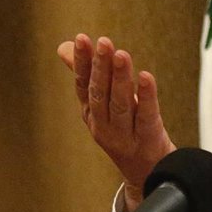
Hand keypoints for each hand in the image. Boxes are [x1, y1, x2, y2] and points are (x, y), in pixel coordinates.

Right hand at [57, 34, 175, 211]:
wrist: (148, 172)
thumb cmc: (124, 130)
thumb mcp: (101, 105)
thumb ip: (86, 75)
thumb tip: (64, 46)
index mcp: (91, 113)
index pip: (83, 85)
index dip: (82, 63)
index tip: (81, 39)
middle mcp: (104, 124)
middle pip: (100, 93)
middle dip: (101, 67)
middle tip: (104, 42)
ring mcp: (125, 134)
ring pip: (121, 104)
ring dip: (120, 78)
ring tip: (121, 55)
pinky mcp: (148, 139)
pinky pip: (146, 115)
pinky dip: (147, 96)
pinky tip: (146, 77)